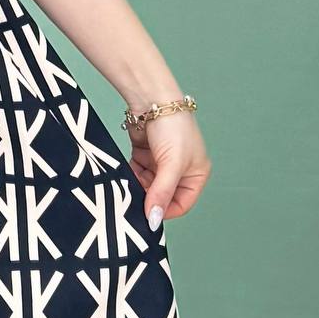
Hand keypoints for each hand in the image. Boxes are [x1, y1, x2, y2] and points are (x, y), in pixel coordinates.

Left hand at [126, 109, 210, 227]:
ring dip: (136, 187)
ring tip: (125, 188)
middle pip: (161, 195)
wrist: (151, 98)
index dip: (164, 211)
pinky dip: (129, 175)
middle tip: (132, 203)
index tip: (146, 217)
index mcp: (196, 175)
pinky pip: (135, 173)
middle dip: (147, 198)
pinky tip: (122, 176)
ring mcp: (160, 162)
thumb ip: (162, 192)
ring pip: (146, 185)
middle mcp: (179, 170)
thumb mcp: (171, 164)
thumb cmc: (173, 127)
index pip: (181, 204)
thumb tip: (154, 219)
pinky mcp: (144, 154)